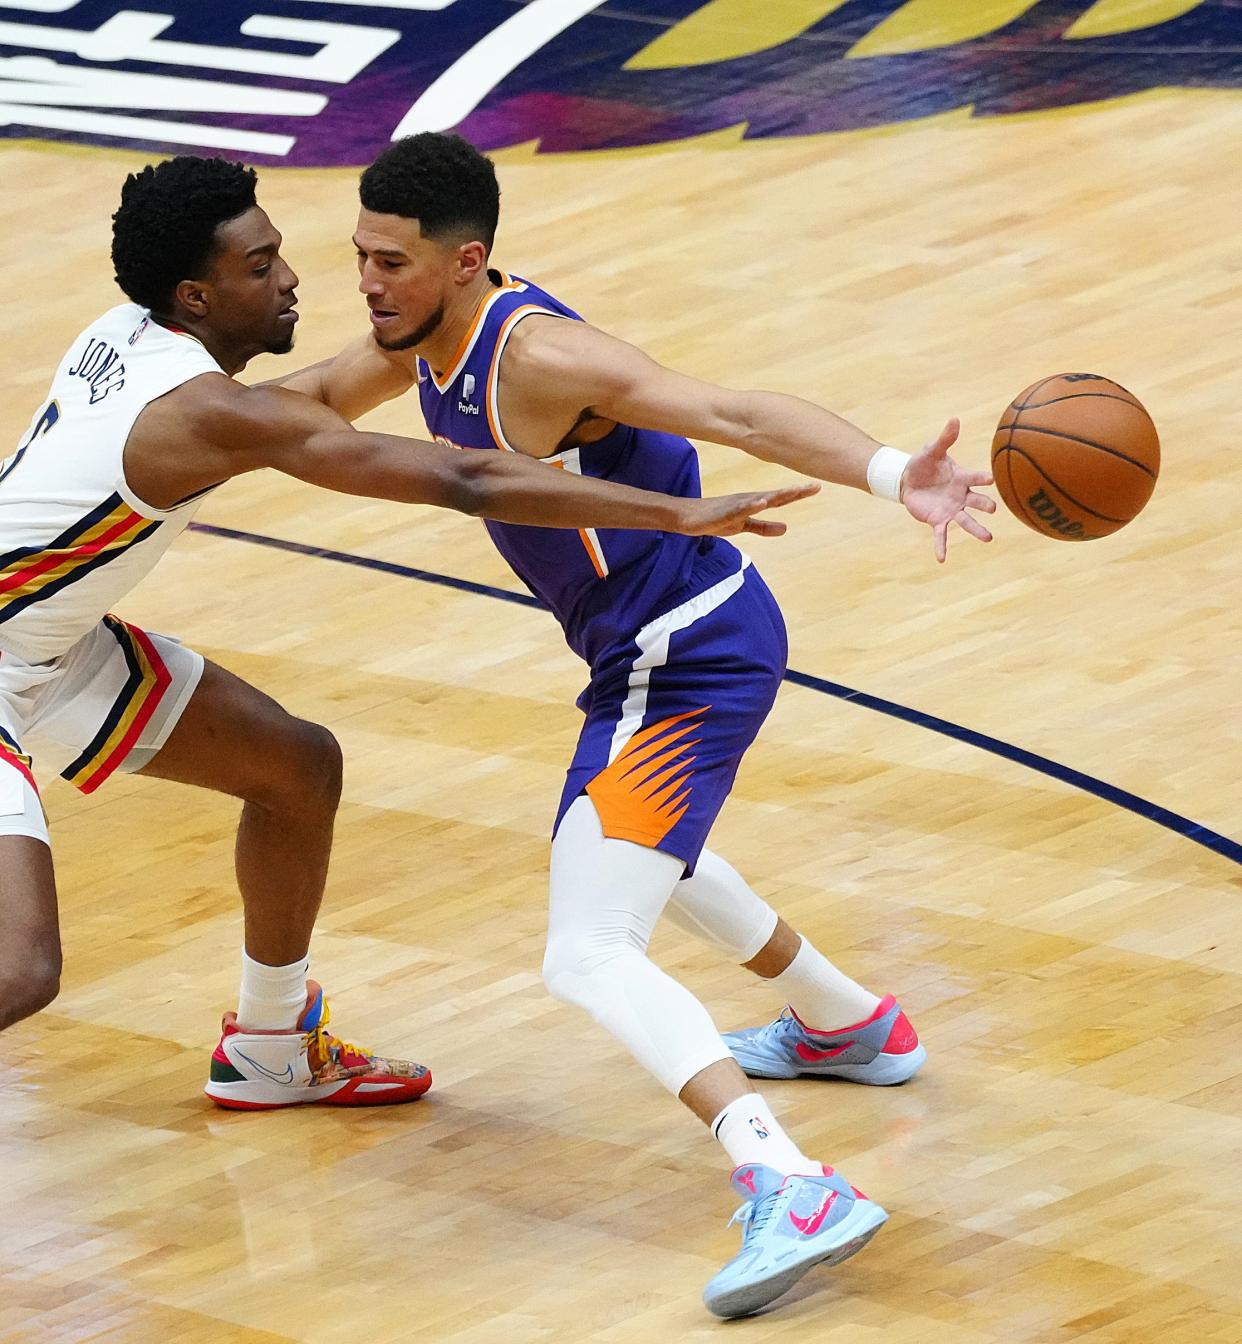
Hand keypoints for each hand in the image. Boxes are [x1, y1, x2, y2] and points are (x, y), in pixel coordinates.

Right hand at [676, 482, 820, 536]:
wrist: (688, 518)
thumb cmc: (716, 518)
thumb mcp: (744, 525)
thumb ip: (764, 527)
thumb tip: (785, 528)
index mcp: (755, 502)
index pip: (781, 497)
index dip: (799, 493)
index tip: (817, 485)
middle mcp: (749, 500)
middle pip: (776, 495)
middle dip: (795, 491)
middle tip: (815, 486)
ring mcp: (737, 505)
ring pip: (760, 500)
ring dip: (777, 495)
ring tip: (794, 491)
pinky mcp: (724, 514)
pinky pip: (740, 510)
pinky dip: (751, 506)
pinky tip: (761, 502)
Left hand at [900, 418, 996, 562]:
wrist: (907, 479)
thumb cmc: (923, 463)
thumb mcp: (931, 450)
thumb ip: (944, 438)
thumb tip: (954, 418)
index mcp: (962, 478)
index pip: (976, 478)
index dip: (983, 479)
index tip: (991, 480)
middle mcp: (961, 496)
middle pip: (977, 502)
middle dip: (985, 505)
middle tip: (993, 510)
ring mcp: (951, 510)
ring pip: (967, 521)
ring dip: (977, 530)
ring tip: (988, 539)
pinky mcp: (938, 520)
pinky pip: (941, 535)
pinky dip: (941, 547)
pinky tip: (941, 559)